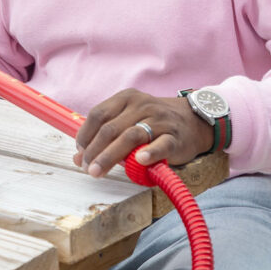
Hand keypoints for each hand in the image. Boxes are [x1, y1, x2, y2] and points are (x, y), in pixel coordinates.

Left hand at [73, 89, 213, 177]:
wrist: (192, 120)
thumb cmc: (153, 122)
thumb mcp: (129, 120)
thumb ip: (105, 136)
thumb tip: (78, 158)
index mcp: (126, 98)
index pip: (98, 114)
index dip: (85, 135)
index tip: (80, 153)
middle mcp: (141, 105)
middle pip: (111, 128)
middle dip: (94, 150)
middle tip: (87, 168)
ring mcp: (159, 120)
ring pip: (130, 136)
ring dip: (110, 156)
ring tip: (98, 171)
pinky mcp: (175, 137)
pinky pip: (161, 144)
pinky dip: (150, 152)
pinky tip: (139, 161)